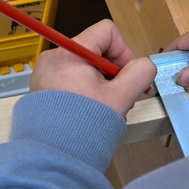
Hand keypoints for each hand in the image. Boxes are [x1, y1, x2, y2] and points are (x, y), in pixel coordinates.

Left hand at [30, 20, 155, 116]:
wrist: (52, 157)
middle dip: (112, 71)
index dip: (123, 50)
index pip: (106, 31)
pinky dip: (85, 90)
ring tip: (102, 106)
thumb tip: (145, 65)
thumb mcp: (121, 97)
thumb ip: (140, 73)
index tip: (126, 74)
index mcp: (70, 53)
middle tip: (117, 94)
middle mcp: (53, 58)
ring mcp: (45, 74)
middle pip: (96, 49)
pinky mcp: (43, 89)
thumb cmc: (82, 127)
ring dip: (101, 82)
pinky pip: (72, 78)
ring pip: (85, 65)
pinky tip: (89, 109)